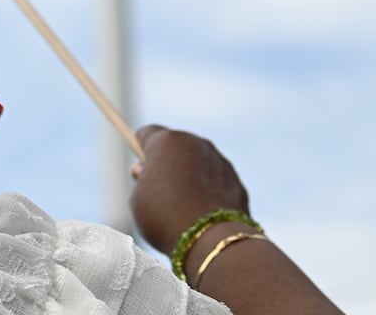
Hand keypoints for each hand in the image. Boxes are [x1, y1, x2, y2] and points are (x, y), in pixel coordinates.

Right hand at [128, 124, 249, 254]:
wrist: (212, 241)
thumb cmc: (166, 217)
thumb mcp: (137, 199)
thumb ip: (140, 180)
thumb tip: (146, 171)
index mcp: (167, 141)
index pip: (147, 134)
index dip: (140, 150)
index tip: (140, 171)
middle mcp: (196, 143)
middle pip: (174, 148)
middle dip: (167, 164)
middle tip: (159, 194)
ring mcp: (220, 161)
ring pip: (198, 164)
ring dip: (189, 178)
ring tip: (182, 210)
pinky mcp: (237, 182)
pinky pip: (216, 183)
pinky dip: (208, 194)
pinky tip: (202, 216)